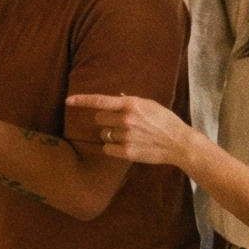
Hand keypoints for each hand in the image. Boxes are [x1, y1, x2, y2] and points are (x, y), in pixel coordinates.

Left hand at [64, 93, 196, 166]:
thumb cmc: (165, 121)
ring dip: (112, 135)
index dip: (82, 100)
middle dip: (106, 121)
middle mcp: (126, 119)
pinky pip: (107, 148)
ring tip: (130, 136)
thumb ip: (130, 101)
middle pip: (99, 119)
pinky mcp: (126, 152)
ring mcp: (126, 136)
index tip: (68, 100)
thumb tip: (115, 97)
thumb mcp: (149, 105)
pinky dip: (113, 148)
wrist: (179, 143)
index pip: (100, 101)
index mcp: (131, 104)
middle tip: (120, 124)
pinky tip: (127, 146)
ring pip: (104, 134)